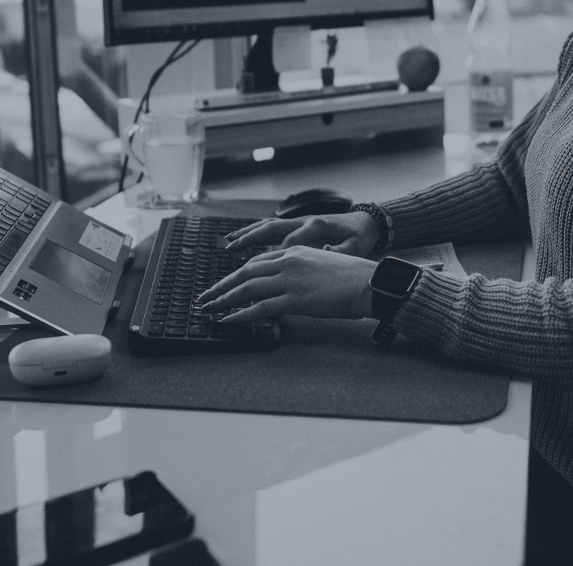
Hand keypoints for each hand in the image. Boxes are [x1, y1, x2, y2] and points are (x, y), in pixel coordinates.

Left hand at [195, 246, 376, 323]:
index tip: (223, 284)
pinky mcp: (295, 299)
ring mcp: (290, 280)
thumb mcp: (322, 264)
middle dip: (221, 286)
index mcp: (294, 252)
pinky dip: (241, 315)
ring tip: (209, 310)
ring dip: (224, 300)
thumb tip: (288, 285)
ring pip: (247, 289)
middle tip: (205, 298)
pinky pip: (260, 308)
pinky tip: (229, 320)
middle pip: (244, 273)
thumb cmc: (351, 277)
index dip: (236, 275)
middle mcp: (288, 262)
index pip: (257, 263)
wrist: (367, 283)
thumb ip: (301, 271)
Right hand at [224, 211, 379, 256]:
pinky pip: (271, 228)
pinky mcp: (297, 226)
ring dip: (247, 234)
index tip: (264, 270)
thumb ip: (339, 252)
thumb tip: (325, 252)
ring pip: (267, 227)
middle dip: (249, 239)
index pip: (291, 241)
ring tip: (228, 243)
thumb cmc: (359, 238)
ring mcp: (298, 222)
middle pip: (271, 229)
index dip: (276, 256)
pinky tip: (241, 240)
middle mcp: (303, 221)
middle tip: (230, 249)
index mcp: (317, 226)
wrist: (365, 223)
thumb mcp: (354, 248)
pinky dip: (255, 233)